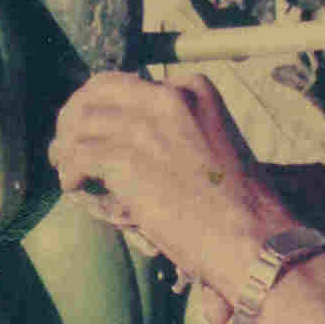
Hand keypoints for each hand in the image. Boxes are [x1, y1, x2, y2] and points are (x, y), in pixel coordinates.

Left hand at [46, 73, 284, 311]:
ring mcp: (146, 126)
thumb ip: (180, 137)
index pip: (132, 85)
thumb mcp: (218, 148)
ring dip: (68, 145)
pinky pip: (80, 154)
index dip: (109, 108)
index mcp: (194, 90)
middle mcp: (168, 96)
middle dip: (77, 115)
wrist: (256, 239)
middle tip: (69, 142)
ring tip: (67, 168)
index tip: (102, 130)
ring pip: (82, 122)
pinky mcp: (128, 160)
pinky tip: (75, 185)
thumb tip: (142, 152)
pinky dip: (70, 170)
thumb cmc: (245, 209)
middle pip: (99, 91)